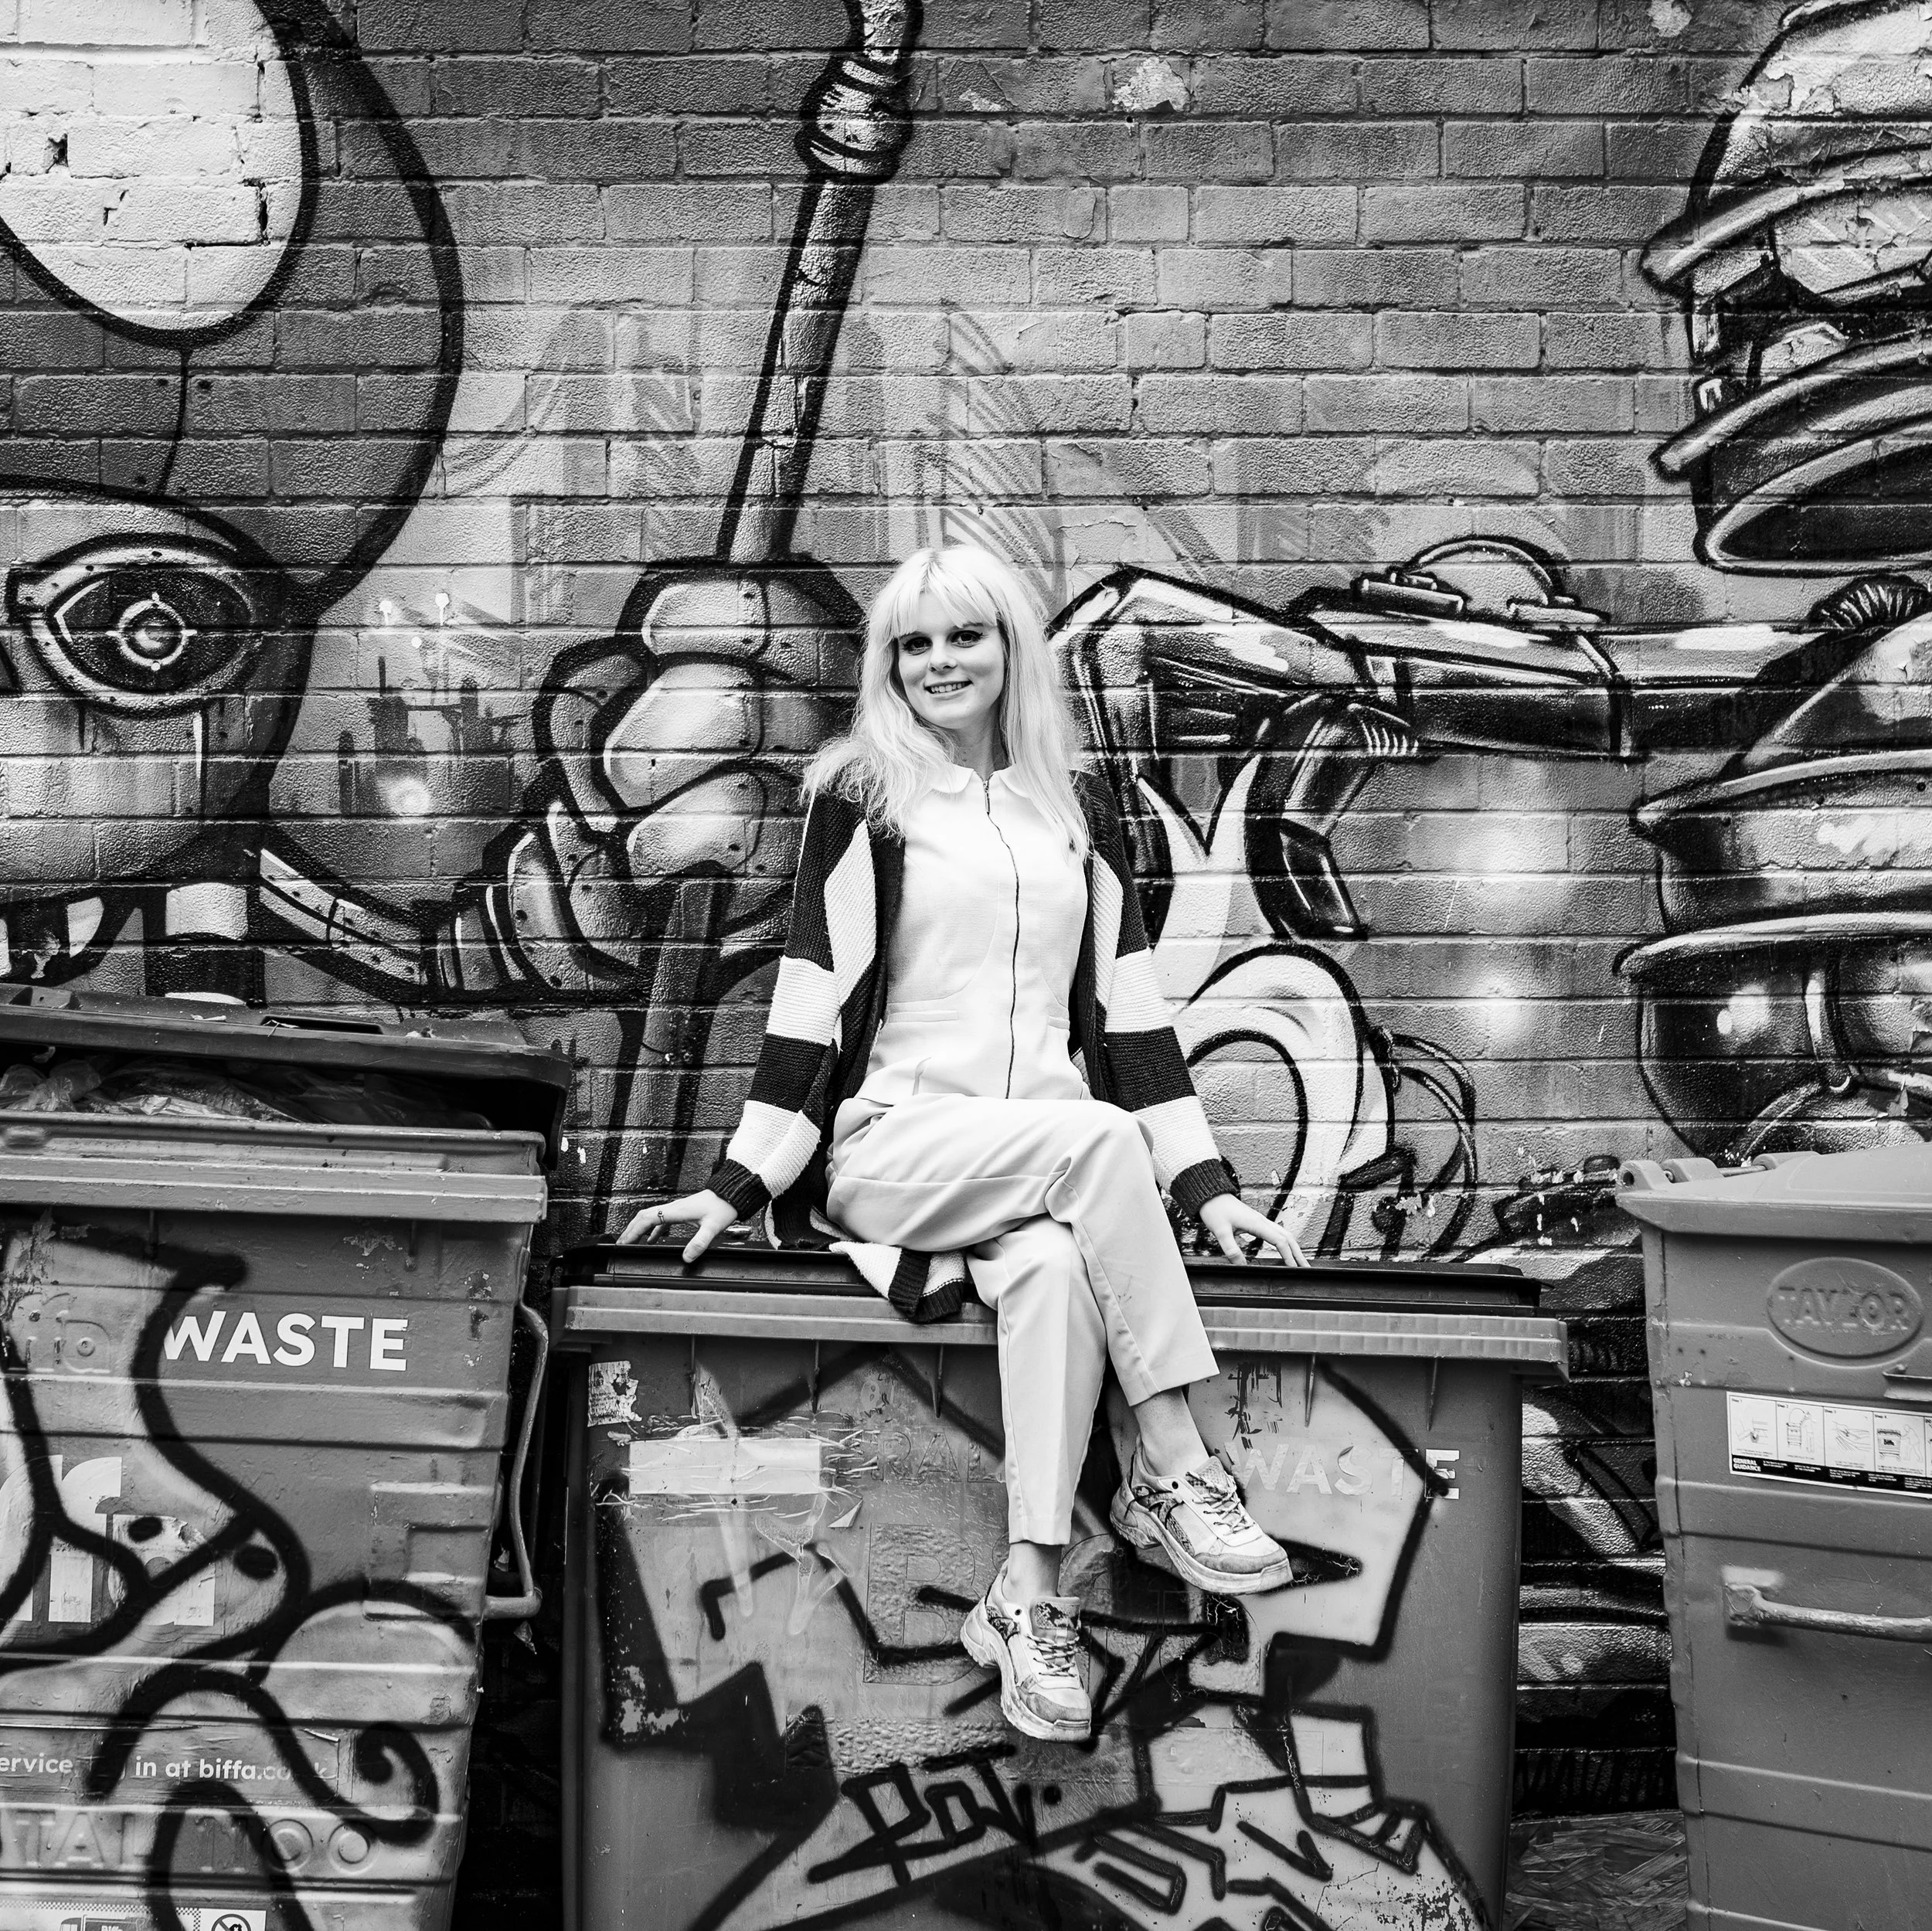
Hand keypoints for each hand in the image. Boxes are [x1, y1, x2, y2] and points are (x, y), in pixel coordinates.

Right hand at [616, 1189, 739, 1263]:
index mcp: (675, 1210)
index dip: (633, 1231)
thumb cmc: (723, 1206)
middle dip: (630, 1230)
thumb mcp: (713, 1227)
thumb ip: (699, 1242)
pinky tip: (651, 1240)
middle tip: (620, 1244)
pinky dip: (652, 1230)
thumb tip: (686, 1257)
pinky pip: (660, 1220)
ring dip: (638, 1229)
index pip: (647, 1219)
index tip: (623, 1242)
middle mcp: (672, 1208)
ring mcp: (676, 1209)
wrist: (731, 1193)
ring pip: (650, 1217)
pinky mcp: (681, 1212)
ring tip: (630, 1242)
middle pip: (643, 1217)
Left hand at [1197, 1194, 1307, 1266]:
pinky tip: (1285, 1250)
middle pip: (1288, 1237)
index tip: (1293, 1268)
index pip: (1279, 1241)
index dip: (1288, 1255)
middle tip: (1306, 1268)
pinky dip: (1285, 1242)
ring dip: (1294, 1248)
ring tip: (1300, 1262)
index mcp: (1257, 1223)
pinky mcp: (1257, 1222)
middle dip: (1298, 1253)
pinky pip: (1277, 1232)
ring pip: (1284, 1234)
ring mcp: (1261, 1221)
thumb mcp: (1220, 1231)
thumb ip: (1231, 1249)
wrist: (1211, 1195)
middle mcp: (1262, 1221)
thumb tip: (1242, 1266)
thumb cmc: (1215, 1210)